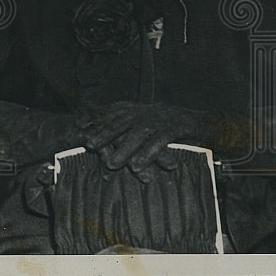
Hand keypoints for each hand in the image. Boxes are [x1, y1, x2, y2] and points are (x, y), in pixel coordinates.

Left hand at [78, 101, 206, 176]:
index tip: (78, 123)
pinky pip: (159, 141)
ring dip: (124, 149)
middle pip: (121, 122)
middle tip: (89, 145)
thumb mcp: (141, 122)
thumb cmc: (164, 126)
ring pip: (138, 134)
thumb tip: (96, 140)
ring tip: (111, 163)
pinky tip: (138, 166)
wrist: (197, 121)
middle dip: (104, 133)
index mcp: (135, 109)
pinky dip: (148, 154)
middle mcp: (144, 112)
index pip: (111, 112)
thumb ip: (122, 129)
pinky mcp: (175, 128)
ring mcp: (159, 119)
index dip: (95, 116)